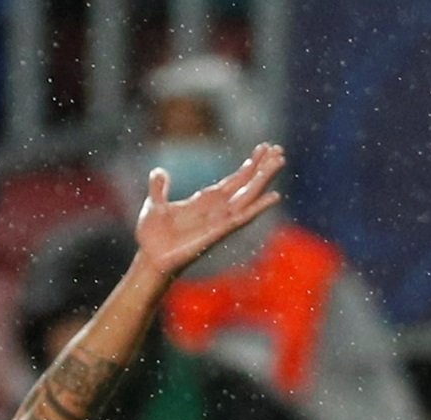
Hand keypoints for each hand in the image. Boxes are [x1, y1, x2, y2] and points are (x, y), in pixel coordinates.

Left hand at [133, 141, 285, 280]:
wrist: (150, 259)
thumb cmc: (153, 238)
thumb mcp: (154, 205)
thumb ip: (159, 188)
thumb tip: (159, 171)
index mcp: (205, 202)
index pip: (233, 181)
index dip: (248, 166)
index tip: (263, 148)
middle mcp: (217, 211)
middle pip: (245, 185)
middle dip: (262, 167)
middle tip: (279, 149)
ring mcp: (220, 221)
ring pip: (248, 196)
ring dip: (264, 179)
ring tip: (280, 161)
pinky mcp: (218, 233)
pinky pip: (242, 218)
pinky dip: (258, 207)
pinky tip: (274, 196)